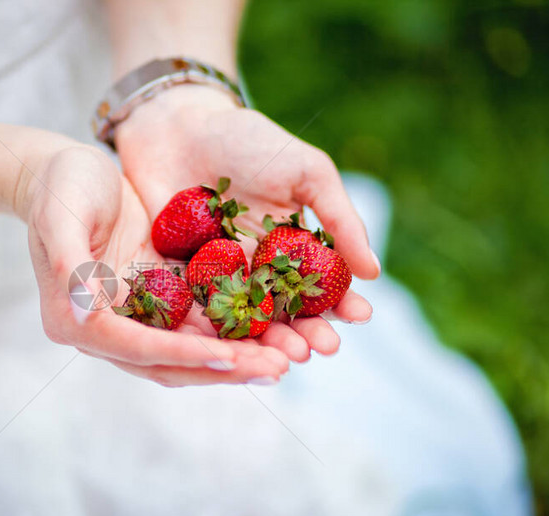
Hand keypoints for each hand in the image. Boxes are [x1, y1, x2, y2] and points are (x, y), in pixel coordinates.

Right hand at [24, 145, 289, 385]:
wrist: (68, 169)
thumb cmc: (60, 186)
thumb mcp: (60, 216)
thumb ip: (69, 265)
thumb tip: (83, 314)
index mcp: (77, 320)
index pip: (137, 348)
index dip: (183, 355)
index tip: (229, 357)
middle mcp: (107, 329)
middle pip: (170, 361)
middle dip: (225, 366)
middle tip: (277, 368)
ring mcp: (135, 316)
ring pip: (192, 348)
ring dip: (239, 354)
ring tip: (288, 356)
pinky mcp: (159, 297)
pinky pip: (200, 320)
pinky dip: (235, 327)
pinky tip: (276, 326)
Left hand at [115, 85, 380, 361]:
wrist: (177, 123)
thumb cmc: (246, 140)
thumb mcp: (305, 171)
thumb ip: (337, 218)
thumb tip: (373, 271)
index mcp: (290, 247)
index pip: (320, 286)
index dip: (340, 304)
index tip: (358, 317)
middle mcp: (255, 269)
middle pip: (283, 313)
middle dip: (305, 333)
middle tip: (321, 349)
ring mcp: (215, 276)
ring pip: (243, 322)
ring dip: (265, 344)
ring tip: (284, 359)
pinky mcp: (175, 278)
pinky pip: (194, 312)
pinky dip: (211, 334)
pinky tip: (228, 348)